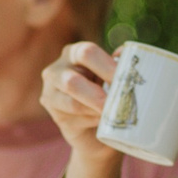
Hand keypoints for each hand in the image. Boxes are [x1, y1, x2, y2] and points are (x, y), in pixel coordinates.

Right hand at [43, 42, 115, 160]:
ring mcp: (50, 94)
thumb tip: (124, 52)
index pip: (87, 53)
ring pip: (73, 104)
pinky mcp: (56, 116)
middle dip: (97, 95)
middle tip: (117, 104)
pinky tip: (102, 121)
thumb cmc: (107, 92)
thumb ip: (119, 62)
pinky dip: (93, 121)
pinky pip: (76, 120)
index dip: (107, 67)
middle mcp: (56, 70)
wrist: (97, 126)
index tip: (127, 80)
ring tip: (114, 114)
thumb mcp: (114, 74)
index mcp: (73, 53)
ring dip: (97, 111)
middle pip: (71, 81)